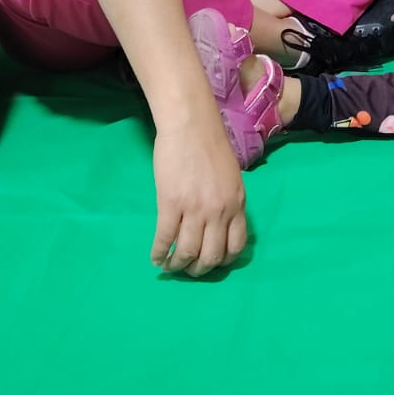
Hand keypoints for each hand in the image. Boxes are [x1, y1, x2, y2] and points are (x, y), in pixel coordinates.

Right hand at [151, 106, 247, 276]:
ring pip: (188, 252)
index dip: (223, 261)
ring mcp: (195, 209)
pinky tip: (155, 258)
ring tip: (169, 265)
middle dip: (198, 270)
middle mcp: (220, 211)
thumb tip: (220, 224)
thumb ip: (228, 202)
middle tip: (188, 269)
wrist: (190, 125)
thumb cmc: (210, 145)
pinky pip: (165, 238)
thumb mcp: (231, 177)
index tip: (211, 262)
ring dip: (177, 265)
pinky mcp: (171, 203)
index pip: (236, 246)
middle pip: (212, 256)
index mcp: (237, 204)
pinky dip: (159, 253)